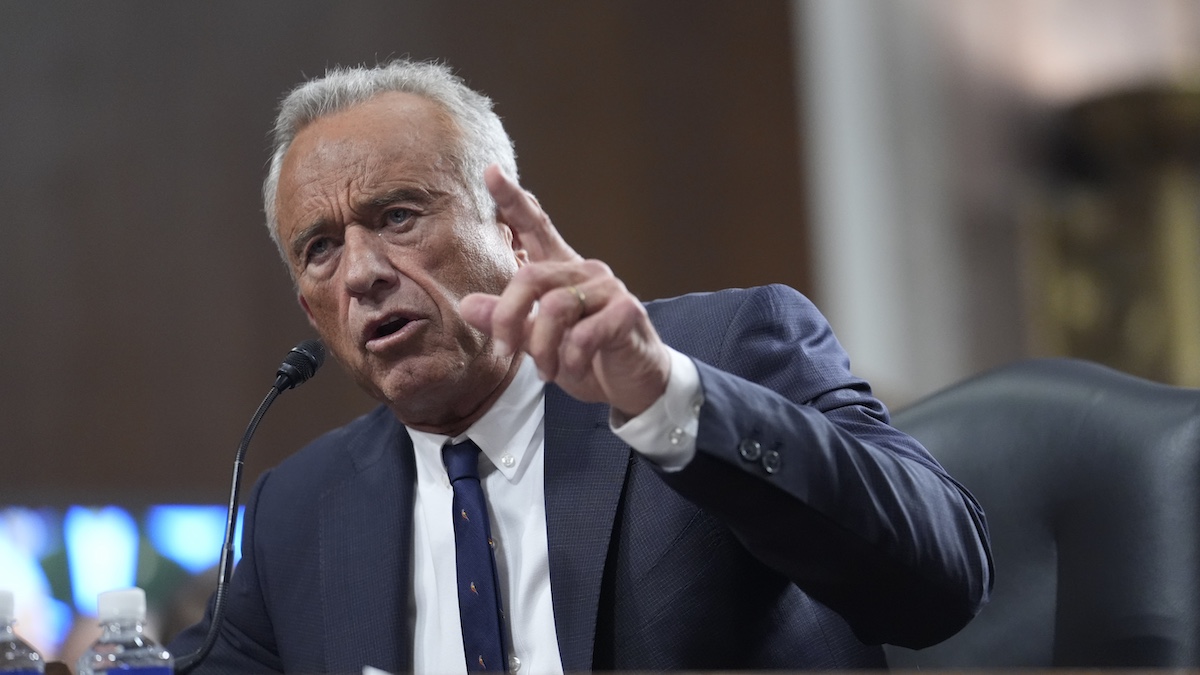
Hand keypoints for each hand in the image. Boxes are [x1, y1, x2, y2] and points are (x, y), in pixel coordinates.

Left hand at [460, 165, 670, 417]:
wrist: (634, 382)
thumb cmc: (586, 357)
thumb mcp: (538, 342)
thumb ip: (508, 322)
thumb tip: (467, 305)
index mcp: (562, 271)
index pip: (536, 227)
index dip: (513, 199)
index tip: (490, 171)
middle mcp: (585, 271)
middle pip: (530, 278)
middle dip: (508, 318)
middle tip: (501, 351)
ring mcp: (609, 288)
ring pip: (555, 308)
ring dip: (543, 348)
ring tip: (545, 371)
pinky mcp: (627, 312)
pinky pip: (585, 334)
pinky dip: (572, 359)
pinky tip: (575, 369)